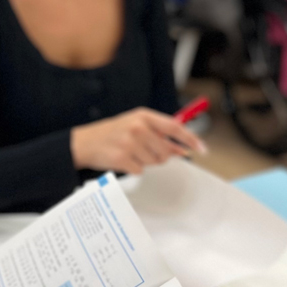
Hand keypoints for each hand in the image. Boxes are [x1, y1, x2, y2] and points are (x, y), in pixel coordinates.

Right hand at [70, 107, 205, 174]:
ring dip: (145, 161)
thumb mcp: (136, 125)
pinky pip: (140, 170)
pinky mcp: (122, 158)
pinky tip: (123, 160)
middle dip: (161, 155)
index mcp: (143, 116)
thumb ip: (159, 134)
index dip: (190, 139)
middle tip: (145, 151)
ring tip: (130, 153)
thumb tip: (182, 149)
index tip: (202, 148)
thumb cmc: (113, 133)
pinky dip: (134, 168)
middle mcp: (137, 127)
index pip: (174, 127)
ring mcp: (129, 143)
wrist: (84, 143)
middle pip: (165, 150)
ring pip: (154, 162)